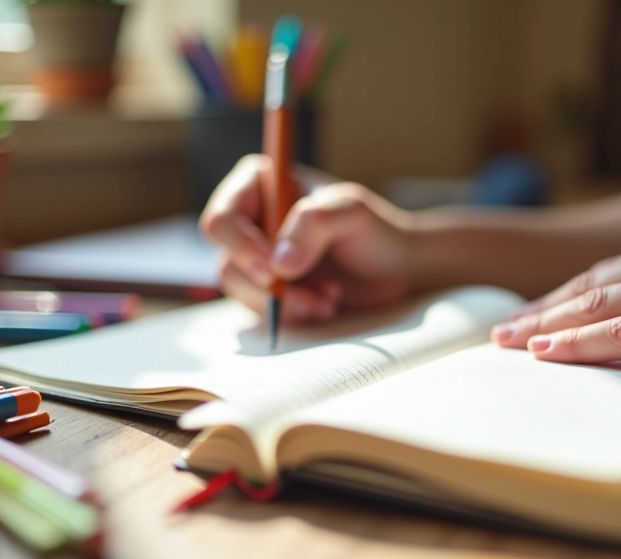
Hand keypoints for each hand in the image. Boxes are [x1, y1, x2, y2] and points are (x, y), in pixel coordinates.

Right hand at [200, 154, 416, 322]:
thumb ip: (314, 224)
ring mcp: (258, 257)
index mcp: (262, 184)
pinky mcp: (269, 289)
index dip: (240, 247)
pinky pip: (260, 310)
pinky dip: (293, 313)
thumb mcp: (353, 213)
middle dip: (269, 285)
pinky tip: (326, 303)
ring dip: (286, 302)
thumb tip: (279, 262)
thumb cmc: (377, 230)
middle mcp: (252, 220)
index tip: (272, 269)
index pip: (222, 218)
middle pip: (227, 261)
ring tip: (329, 296)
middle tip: (312, 293)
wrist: (397, 268)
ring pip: (242, 290)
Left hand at [492, 223, 620, 421]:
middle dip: (542, 309)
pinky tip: (548, 351)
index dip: (562, 296)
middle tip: (501, 331)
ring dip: (547, 324)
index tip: (528, 317)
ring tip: (509, 342)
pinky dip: (580, 342)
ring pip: (601, 303)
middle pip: (595, 283)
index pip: (609, 271)